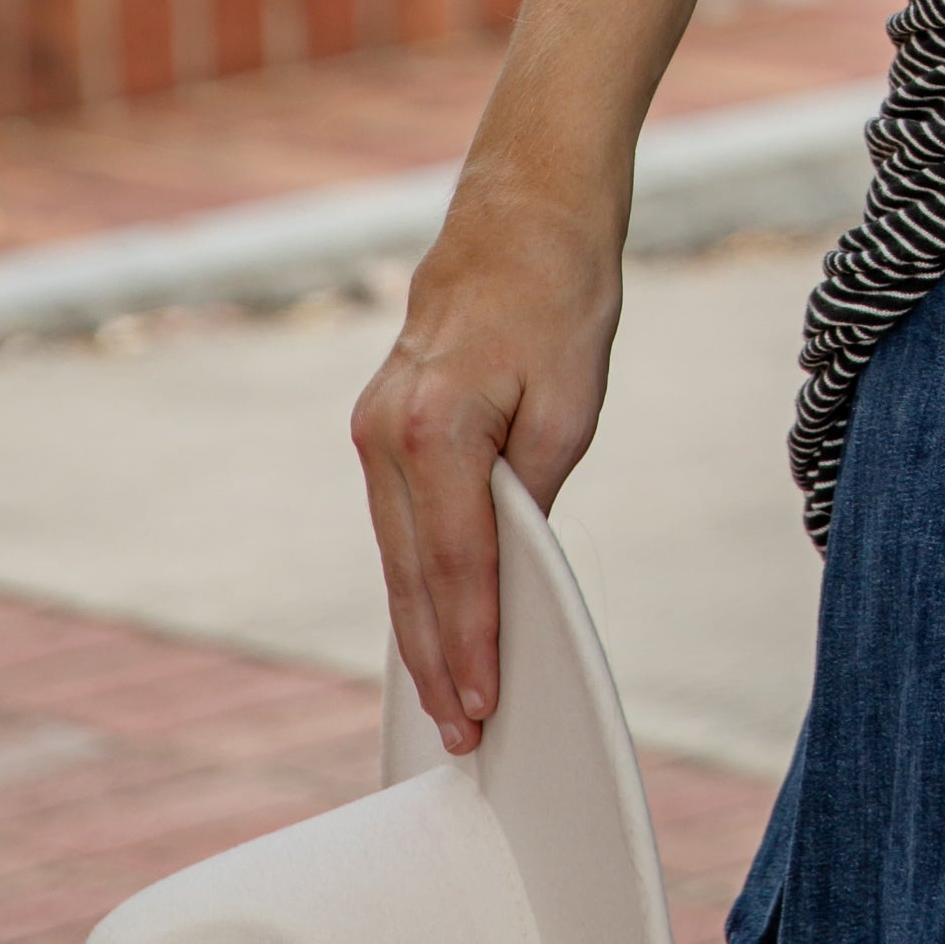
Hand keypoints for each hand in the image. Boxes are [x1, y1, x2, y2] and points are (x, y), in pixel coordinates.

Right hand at [351, 171, 622, 752]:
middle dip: (437, 659)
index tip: (484, 707)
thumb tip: (512, 566)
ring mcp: (373, 426)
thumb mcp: (571, 402)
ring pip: (396, 553)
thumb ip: (534, 492)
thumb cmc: (559, 293)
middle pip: (411, 574)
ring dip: (420, 627)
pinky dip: (415, 575)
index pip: (456, 566)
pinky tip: (431, 621)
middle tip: (460, 735)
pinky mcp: (382, 421)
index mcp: (434, 428)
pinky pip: (398, 521)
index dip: (472, 644)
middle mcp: (385, 432)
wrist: (523, 208)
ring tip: (447, 699)